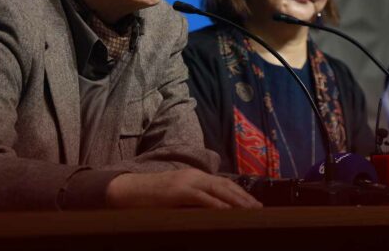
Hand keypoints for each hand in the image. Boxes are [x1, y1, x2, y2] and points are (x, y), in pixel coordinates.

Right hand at [106, 168, 261, 208]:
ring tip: (250, 212)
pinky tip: (228, 212)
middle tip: (259, 210)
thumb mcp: (177, 197)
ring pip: (219, 190)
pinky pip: (203, 199)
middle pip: (226, 186)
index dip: (240, 193)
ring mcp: (188, 182)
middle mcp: (195, 176)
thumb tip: (211, 213)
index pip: (224, 184)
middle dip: (244, 197)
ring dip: (237, 201)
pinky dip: (217, 205)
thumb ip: (193, 200)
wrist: (129, 191)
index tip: (254, 204)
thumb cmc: (152, 198)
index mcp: (196, 177)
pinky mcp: (180, 192)